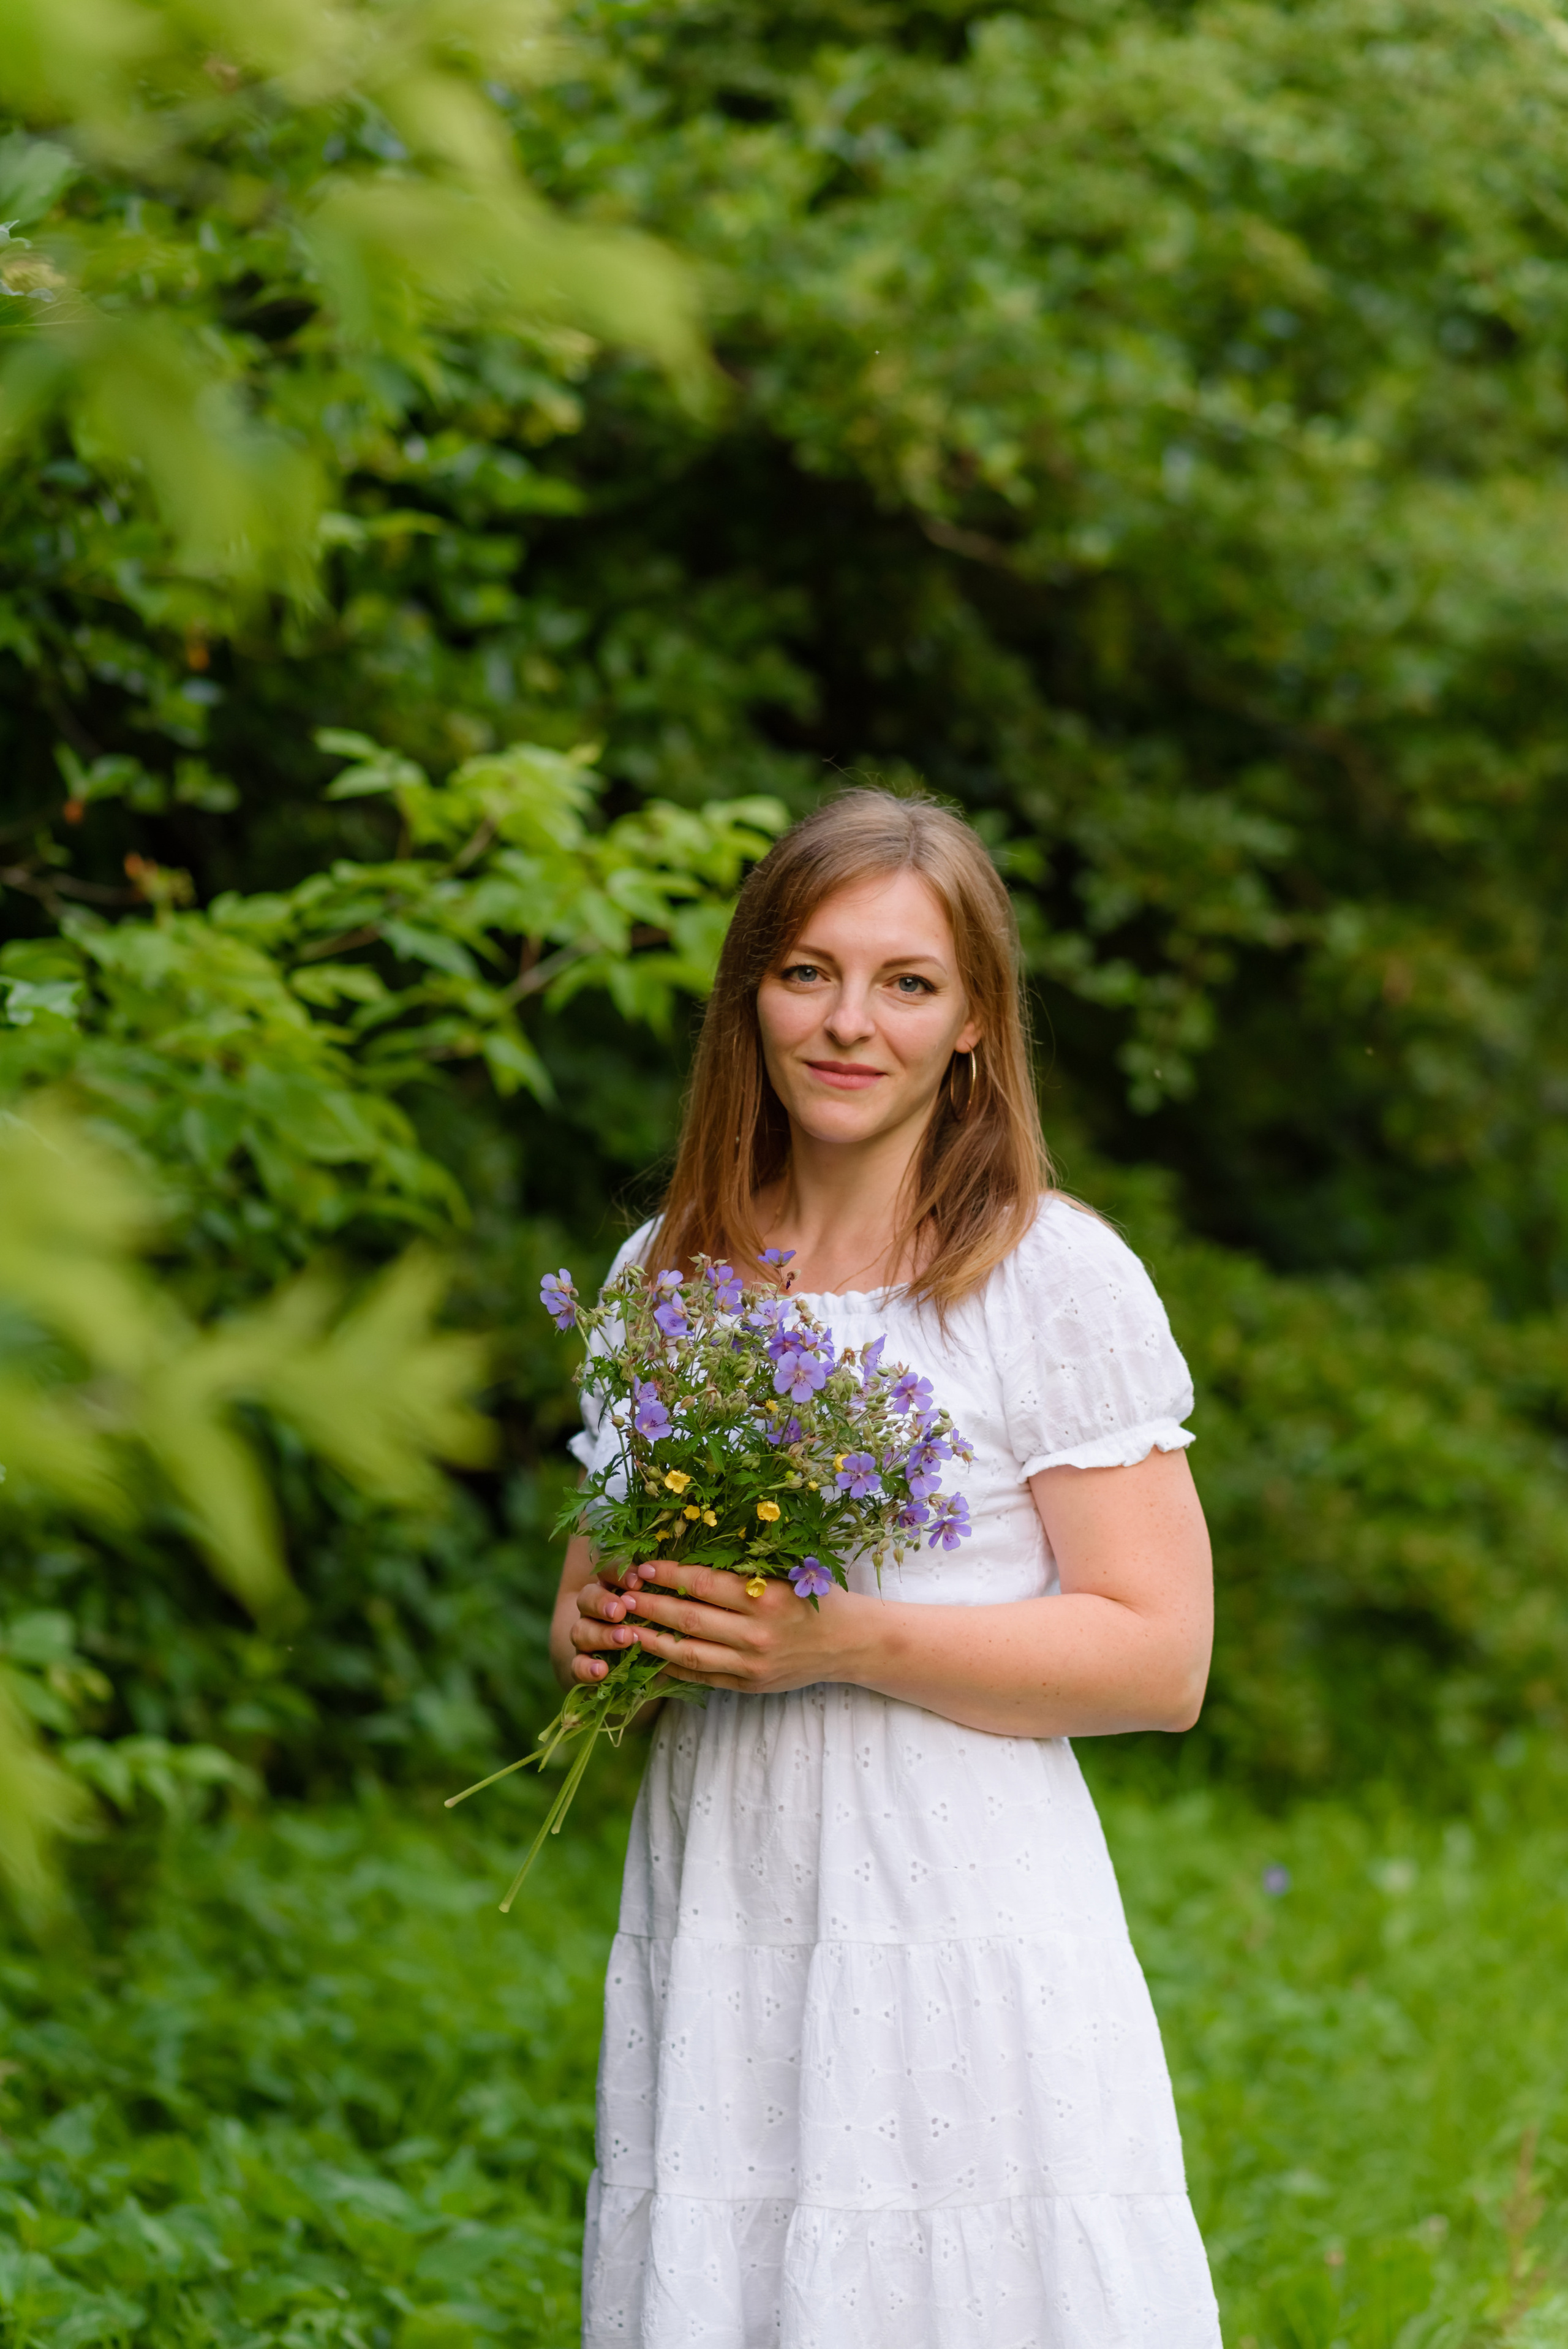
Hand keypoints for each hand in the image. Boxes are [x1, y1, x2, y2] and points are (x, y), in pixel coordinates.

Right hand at [567, 1560, 652, 1686]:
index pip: (606, 1571)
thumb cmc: (660, 1622)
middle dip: (602, 1603)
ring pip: (580, 1631)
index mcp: (611, 1586)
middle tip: (620, 1610)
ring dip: (601, 1635)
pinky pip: (577, 1666)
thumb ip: (663, 1588)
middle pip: (586, 1598)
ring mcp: (586, 1637)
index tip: (638, 1581)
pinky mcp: (583, 1665)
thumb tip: (679, 1566)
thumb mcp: (663, 1604)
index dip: (617, 1573)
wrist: (641, 1661)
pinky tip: (602, 1671)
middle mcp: (594, 1609)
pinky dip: (587, 1668)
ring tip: (624, 1638)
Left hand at [612, 1561, 862, 1695]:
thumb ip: (746, 1566)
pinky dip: (672, 1668)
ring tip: (624, 1629)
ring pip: (689, 1653)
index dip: (668, 1575)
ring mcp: (751, 1664)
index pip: (704, 1584)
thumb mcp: (788, 1572)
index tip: (643, 1566)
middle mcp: (756, 1633)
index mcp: (766, 1597)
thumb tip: (691, 1550)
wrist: (851, 1642)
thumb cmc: (817, 1596)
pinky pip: (702, 1677)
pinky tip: (650, 1657)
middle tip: (621, 1595)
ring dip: (652, 1641)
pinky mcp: (749, 1685)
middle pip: (689, 1620)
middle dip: (649, 1607)